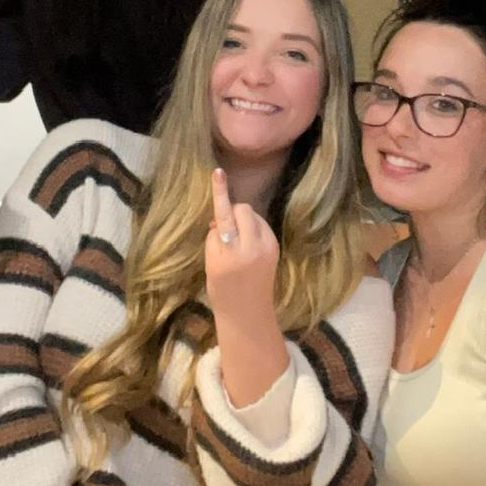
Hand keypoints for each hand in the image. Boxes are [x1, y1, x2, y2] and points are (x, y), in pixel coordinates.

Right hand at [204, 167, 280, 322]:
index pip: (222, 217)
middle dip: (232, 212)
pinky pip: (262, 225)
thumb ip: (214, 239)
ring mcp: (265, 247)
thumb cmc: (221, 289)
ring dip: (243, 220)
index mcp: (225, 255)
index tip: (218, 172)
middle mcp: (248, 249)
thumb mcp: (210, 263)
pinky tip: (248, 244)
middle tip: (225, 228)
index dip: (220, 193)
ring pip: (253, 214)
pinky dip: (253, 228)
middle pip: (241, 209)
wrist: (247, 312)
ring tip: (238, 238)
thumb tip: (220, 220)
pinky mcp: (275, 247)